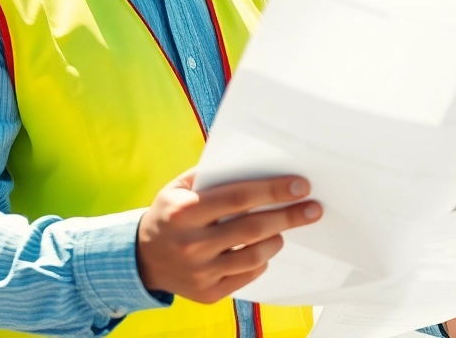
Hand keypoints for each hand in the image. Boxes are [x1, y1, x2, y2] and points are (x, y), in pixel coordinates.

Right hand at [135, 169, 322, 303]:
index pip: (238, 197)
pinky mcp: (207, 293)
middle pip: (253, 228)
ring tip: (282, 230)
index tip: (301, 185)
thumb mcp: (178, 188)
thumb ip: (211, 174)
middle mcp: (192, 243)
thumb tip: (254, 162)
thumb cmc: (168, 214)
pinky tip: (262, 250)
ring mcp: (199, 272)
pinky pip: (247, 276)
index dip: (273, 190)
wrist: (141, 258)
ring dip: (276, 239)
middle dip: (289, 216)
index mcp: (185, 212)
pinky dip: (260, 261)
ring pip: (255, 256)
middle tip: (314, 209)